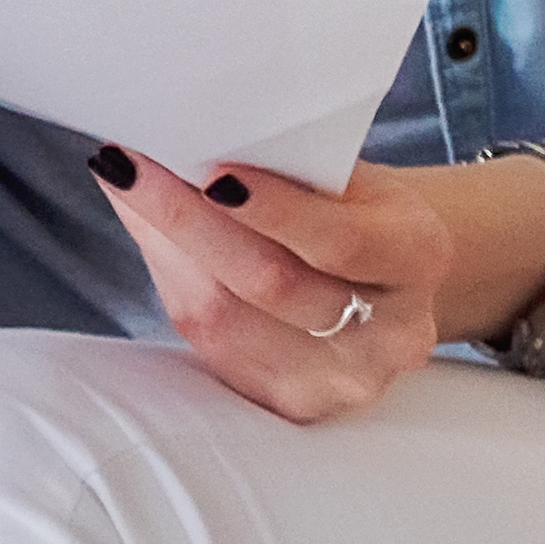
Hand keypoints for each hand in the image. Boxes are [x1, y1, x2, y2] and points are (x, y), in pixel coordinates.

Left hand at [96, 145, 491, 421]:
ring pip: (229, 319)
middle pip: (272, 283)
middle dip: (186, 220)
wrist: (382, 280)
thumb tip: (176, 139)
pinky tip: (154, 241)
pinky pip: (215, 346)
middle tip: (125, 164)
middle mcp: (394, 332)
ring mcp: (346, 380)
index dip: (273, 210)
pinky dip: (173, 285)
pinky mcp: (297, 404)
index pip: (340, 241)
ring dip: (165, 249)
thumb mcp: (346, 177)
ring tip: (125, 188)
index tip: (209, 170)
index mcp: (419, 257)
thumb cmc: (351, 210)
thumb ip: (282, 165)